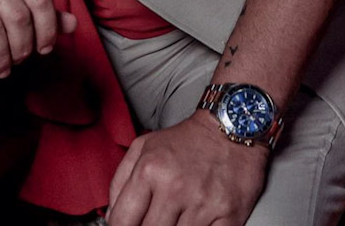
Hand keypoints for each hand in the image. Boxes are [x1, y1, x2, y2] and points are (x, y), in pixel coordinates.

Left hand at [106, 110, 268, 225]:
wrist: (232, 127)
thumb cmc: (187, 140)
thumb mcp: (144, 146)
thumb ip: (120, 180)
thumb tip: (111, 215)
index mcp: (150, 169)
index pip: (122, 220)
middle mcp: (175, 187)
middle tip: (153, 219)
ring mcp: (203, 204)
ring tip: (174, 218)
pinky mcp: (229, 216)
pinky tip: (193, 222)